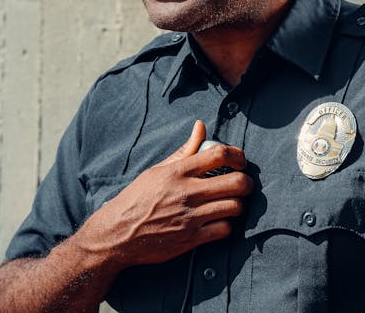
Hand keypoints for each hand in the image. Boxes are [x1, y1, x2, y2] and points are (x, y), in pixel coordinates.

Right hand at [84, 120, 251, 267]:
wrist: (117, 233)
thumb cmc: (138, 198)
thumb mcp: (158, 169)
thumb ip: (185, 150)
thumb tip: (201, 126)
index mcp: (178, 172)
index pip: (219, 154)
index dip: (238, 155)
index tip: (240, 161)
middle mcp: (187, 192)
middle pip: (236, 182)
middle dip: (247, 182)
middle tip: (244, 184)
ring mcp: (190, 217)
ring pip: (234, 207)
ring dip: (239, 204)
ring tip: (233, 203)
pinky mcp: (191, 239)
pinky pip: (224, 230)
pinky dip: (227, 225)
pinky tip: (220, 221)